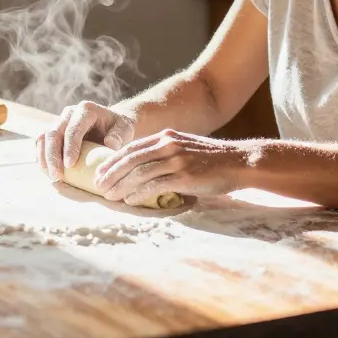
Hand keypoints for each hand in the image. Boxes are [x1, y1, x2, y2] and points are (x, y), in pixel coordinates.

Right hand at [35, 101, 135, 182]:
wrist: (112, 124)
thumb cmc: (119, 127)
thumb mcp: (125, 129)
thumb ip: (119, 135)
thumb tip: (109, 145)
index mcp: (86, 110)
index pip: (73, 129)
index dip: (69, 147)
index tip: (70, 165)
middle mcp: (69, 113)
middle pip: (53, 133)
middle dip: (52, 156)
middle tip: (57, 176)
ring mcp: (60, 121)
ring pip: (43, 137)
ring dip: (44, 157)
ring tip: (51, 176)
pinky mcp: (54, 132)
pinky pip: (42, 143)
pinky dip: (42, 156)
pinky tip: (46, 171)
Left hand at [93, 129, 249, 205]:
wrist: (240, 162)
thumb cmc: (212, 160)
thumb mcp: (186, 148)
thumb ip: (166, 154)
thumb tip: (146, 170)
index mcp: (166, 137)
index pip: (132, 148)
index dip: (113, 160)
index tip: (100, 171)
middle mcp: (168, 145)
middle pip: (131, 159)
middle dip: (111, 173)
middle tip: (98, 186)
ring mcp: (176, 159)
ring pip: (139, 173)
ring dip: (121, 185)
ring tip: (109, 196)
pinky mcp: (184, 176)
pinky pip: (154, 185)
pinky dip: (139, 193)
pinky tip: (130, 200)